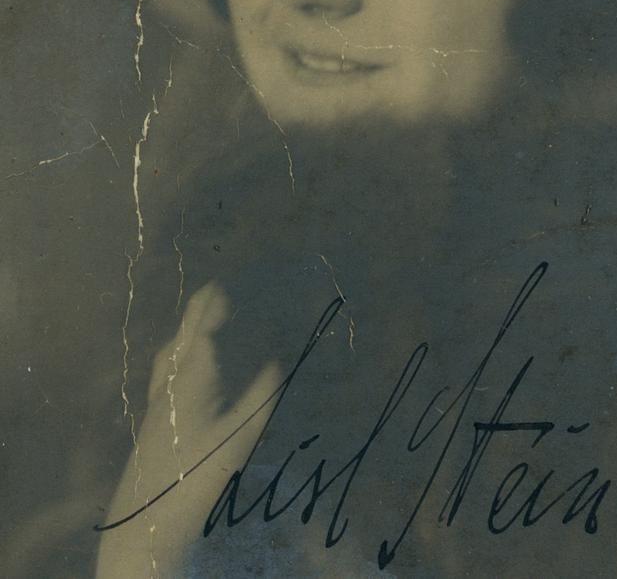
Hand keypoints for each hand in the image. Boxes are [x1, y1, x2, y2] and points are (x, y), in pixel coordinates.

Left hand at [96, 282, 279, 578]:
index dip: (211, 309)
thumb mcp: (239, 439)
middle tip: (211, 292)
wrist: (145, 523)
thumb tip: (278, 362)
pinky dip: (173, 360)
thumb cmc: (196, 477)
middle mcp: (168, 386)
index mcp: (190, 381)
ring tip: (195, 324)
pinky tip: (178, 374)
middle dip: (196, 315)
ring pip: (167, 358)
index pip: (201, 333)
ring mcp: (155, 405)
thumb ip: (260, 398)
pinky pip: (162, 376)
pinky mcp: (150, 423)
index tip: (222, 286)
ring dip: (182, 336)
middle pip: (181, 339)